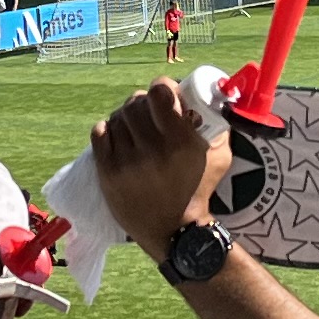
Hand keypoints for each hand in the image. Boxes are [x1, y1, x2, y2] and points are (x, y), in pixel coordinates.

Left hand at [91, 81, 228, 252]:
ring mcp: (127, 162)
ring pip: (118, 117)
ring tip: (135, 129)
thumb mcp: (219, 156)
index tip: (165, 94)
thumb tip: (210, 97)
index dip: (162, 87)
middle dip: (143, 103)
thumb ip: (216, 125)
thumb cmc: (198, 190)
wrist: (174, 231)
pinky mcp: (107, 173)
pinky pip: (99, 133)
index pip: (160, 92)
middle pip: (136, 103)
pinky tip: (118, 137)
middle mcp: (152, 149)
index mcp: (180, 142)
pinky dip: (108, 130)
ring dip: (126, 117)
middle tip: (149, 113)